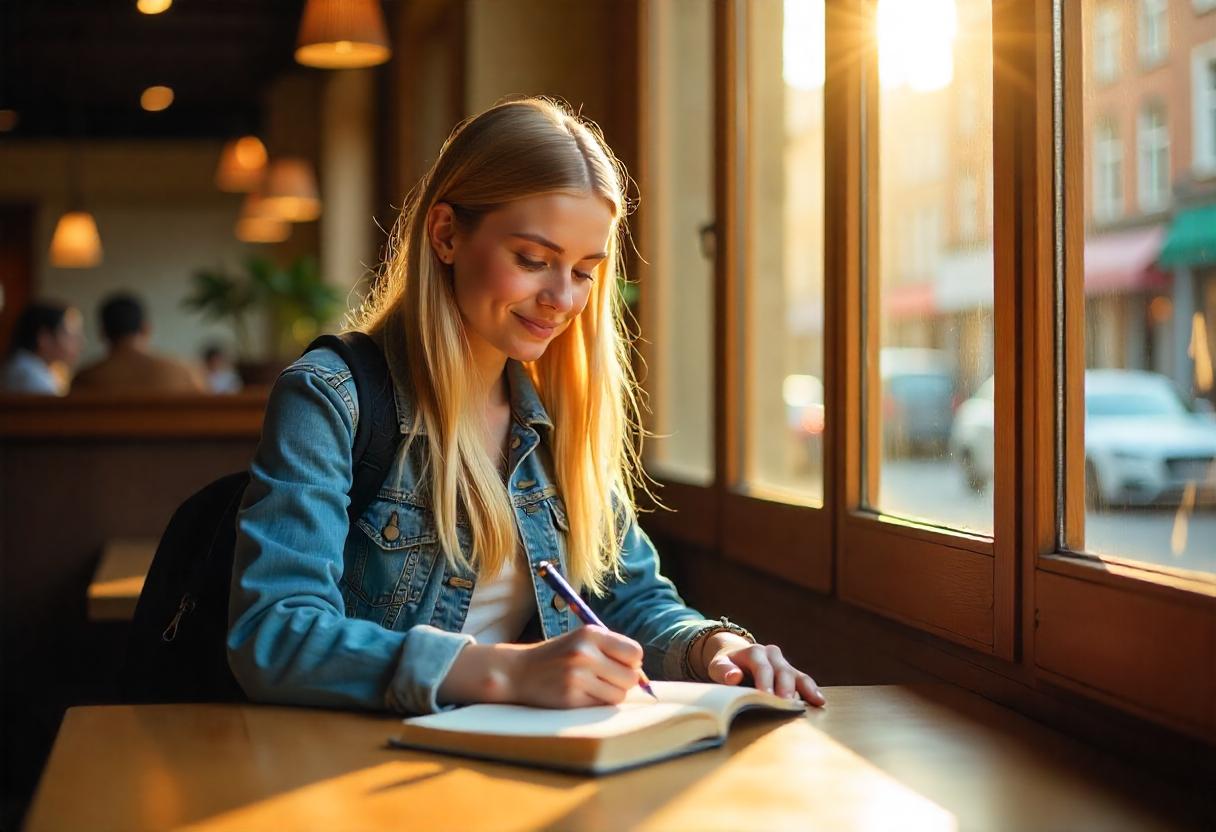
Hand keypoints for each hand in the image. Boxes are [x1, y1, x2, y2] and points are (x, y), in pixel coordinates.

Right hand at [509, 626, 644, 708]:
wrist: (518, 672)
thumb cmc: (558, 657)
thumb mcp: (582, 642)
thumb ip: (612, 652)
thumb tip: (644, 677)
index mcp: (591, 633)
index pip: (635, 653)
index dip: (632, 663)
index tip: (621, 666)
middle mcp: (585, 653)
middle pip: (631, 677)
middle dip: (624, 682)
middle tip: (607, 680)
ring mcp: (577, 676)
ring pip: (619, 695)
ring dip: (610, 695)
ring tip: (592, 687)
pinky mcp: (571, 698)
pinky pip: (601, 706)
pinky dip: (596, 704)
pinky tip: (580, 695)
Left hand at [697, 632, 825, 706]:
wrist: (738, 659)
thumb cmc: (727, 667)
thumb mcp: (718, 666)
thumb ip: (723, 671)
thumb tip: (734, 677)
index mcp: (753, 652)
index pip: (761, 666)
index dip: (764, 681)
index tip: (766, 696)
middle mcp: (771, 654)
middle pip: (781, 670)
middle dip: (785, 687)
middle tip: (787, 704)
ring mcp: (783, 664)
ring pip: (796, 674)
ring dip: (804, 689)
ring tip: (813, 702)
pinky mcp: (792, 674)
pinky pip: (803, 680)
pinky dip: (812, 690)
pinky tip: (819, 701)